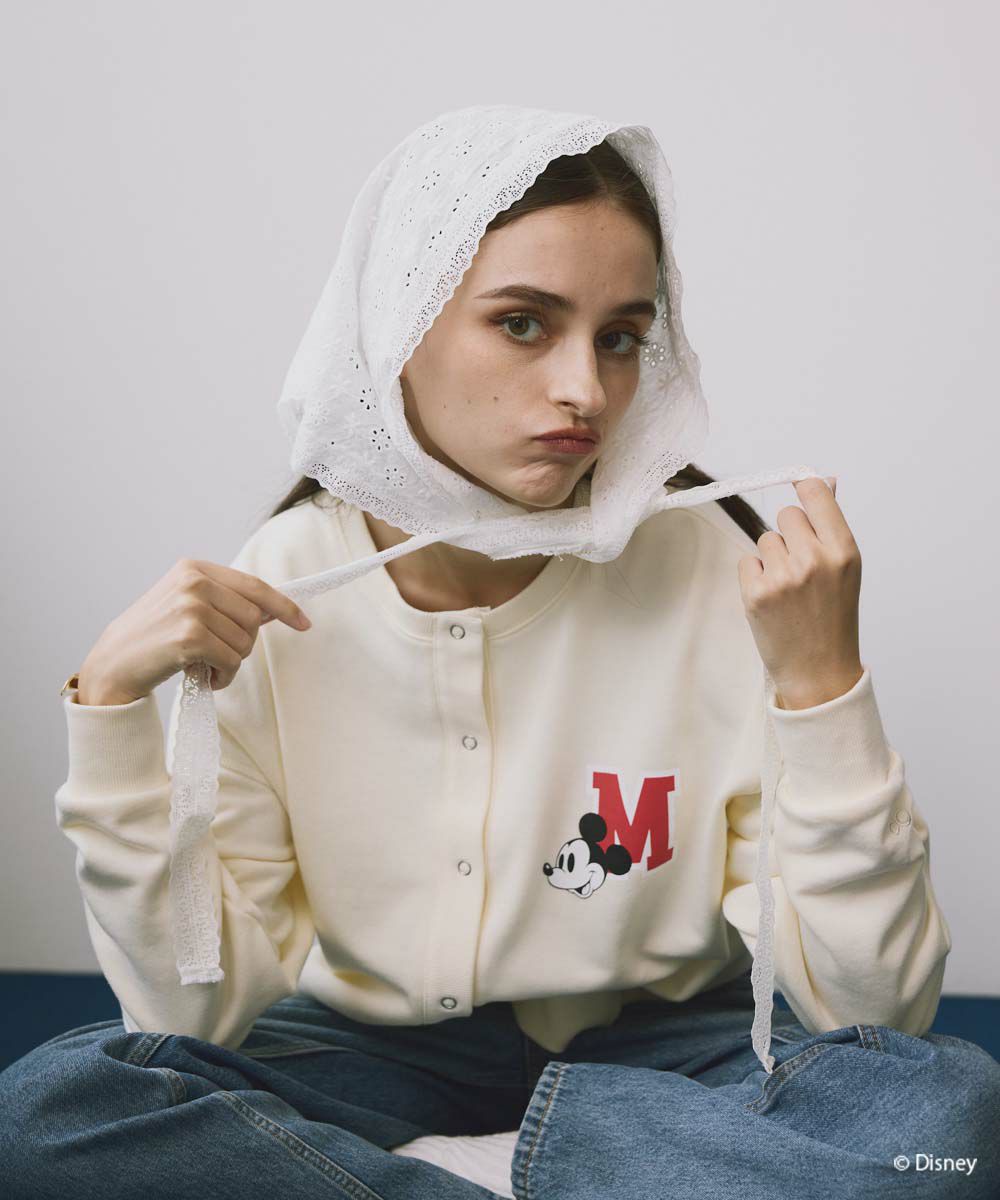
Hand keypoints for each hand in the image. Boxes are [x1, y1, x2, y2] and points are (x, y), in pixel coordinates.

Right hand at [77, 558, 312, 705]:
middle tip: (220, 656)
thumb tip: (275, 609)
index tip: (304, 622)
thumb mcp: (187, 606)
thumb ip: (226, 602)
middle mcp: (193, 581)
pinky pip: (232, 660)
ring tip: (207, 667)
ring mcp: (191, 606)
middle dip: (245, 643)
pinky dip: (224, 676)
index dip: (283, 605)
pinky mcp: (189, 636)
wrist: (112, 665)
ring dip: (232, 663)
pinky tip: (204, 677)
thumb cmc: (154, 639)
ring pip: (246, 641)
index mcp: (194, 568)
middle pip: (255, 617)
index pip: (255, 585)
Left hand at [737, 476, 863, 709]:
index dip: (805, 486)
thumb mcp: (845, 570)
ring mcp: (783, 577)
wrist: (820, 671)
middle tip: (801, 565)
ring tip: (789, 588)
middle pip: (787, 515)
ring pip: (765, 539)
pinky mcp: (755, 593)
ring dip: (773, 558)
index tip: (800, 486)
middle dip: (791, 534)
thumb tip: (824, 480)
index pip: (816, 494)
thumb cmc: (834, 618)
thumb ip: (831, 526)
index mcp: (844, 551)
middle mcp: (814, 560)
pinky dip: (755, 577)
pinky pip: (747, 561)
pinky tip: (773, 599)